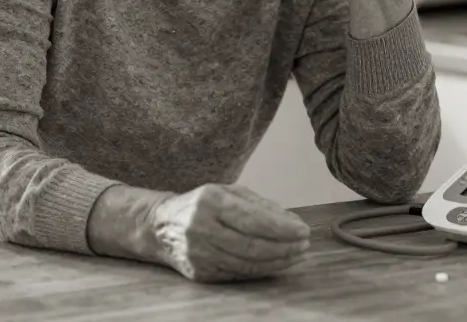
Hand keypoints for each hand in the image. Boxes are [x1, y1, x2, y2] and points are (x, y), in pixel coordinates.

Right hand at [149, 183, 311, 282]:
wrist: (161, 227)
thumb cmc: (201, 205)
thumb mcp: (227, 192)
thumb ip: (260, 205)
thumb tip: (292, 222)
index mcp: (210, 202)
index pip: (254, 220)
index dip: (282, 228)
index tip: (303, 230)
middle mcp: (201, 229)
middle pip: (252, 245)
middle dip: (284, 246)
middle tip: (304, 244)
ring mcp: (199, 254)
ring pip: (247, 263)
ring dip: (278, 260)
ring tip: (296, 254)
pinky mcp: (200, 273)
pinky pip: (238, 274)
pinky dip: (261, 270)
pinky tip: (276, 263)